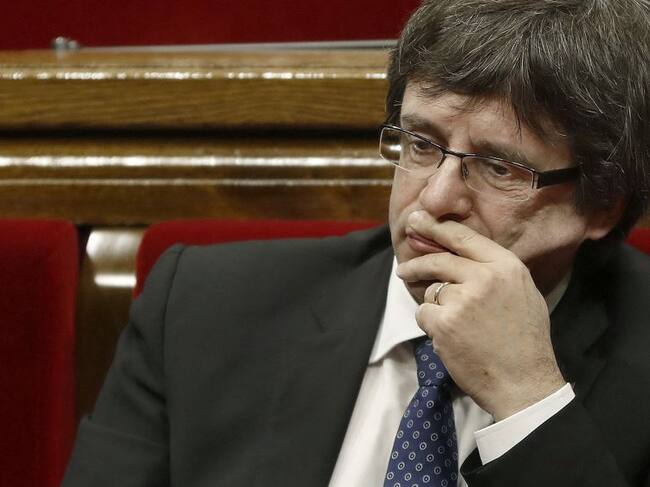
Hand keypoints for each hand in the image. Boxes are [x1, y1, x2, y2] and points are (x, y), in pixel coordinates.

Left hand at [396, 211, 565, 420]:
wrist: (524, 383)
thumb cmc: (524, 340)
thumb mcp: (521, 292)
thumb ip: (492, 270)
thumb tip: (458, 254)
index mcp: (506, 266)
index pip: (463, 237)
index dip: (436, 226)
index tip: (417, 219)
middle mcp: (484, 277)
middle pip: (439, 259)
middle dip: (416, 263)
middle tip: (403, 269)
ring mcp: (462, 299)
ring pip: (431, 291)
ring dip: (436, 306)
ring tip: (458, 326)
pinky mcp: (444, 322)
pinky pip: (424, 313)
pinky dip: (432, 325)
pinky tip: (451, 338)